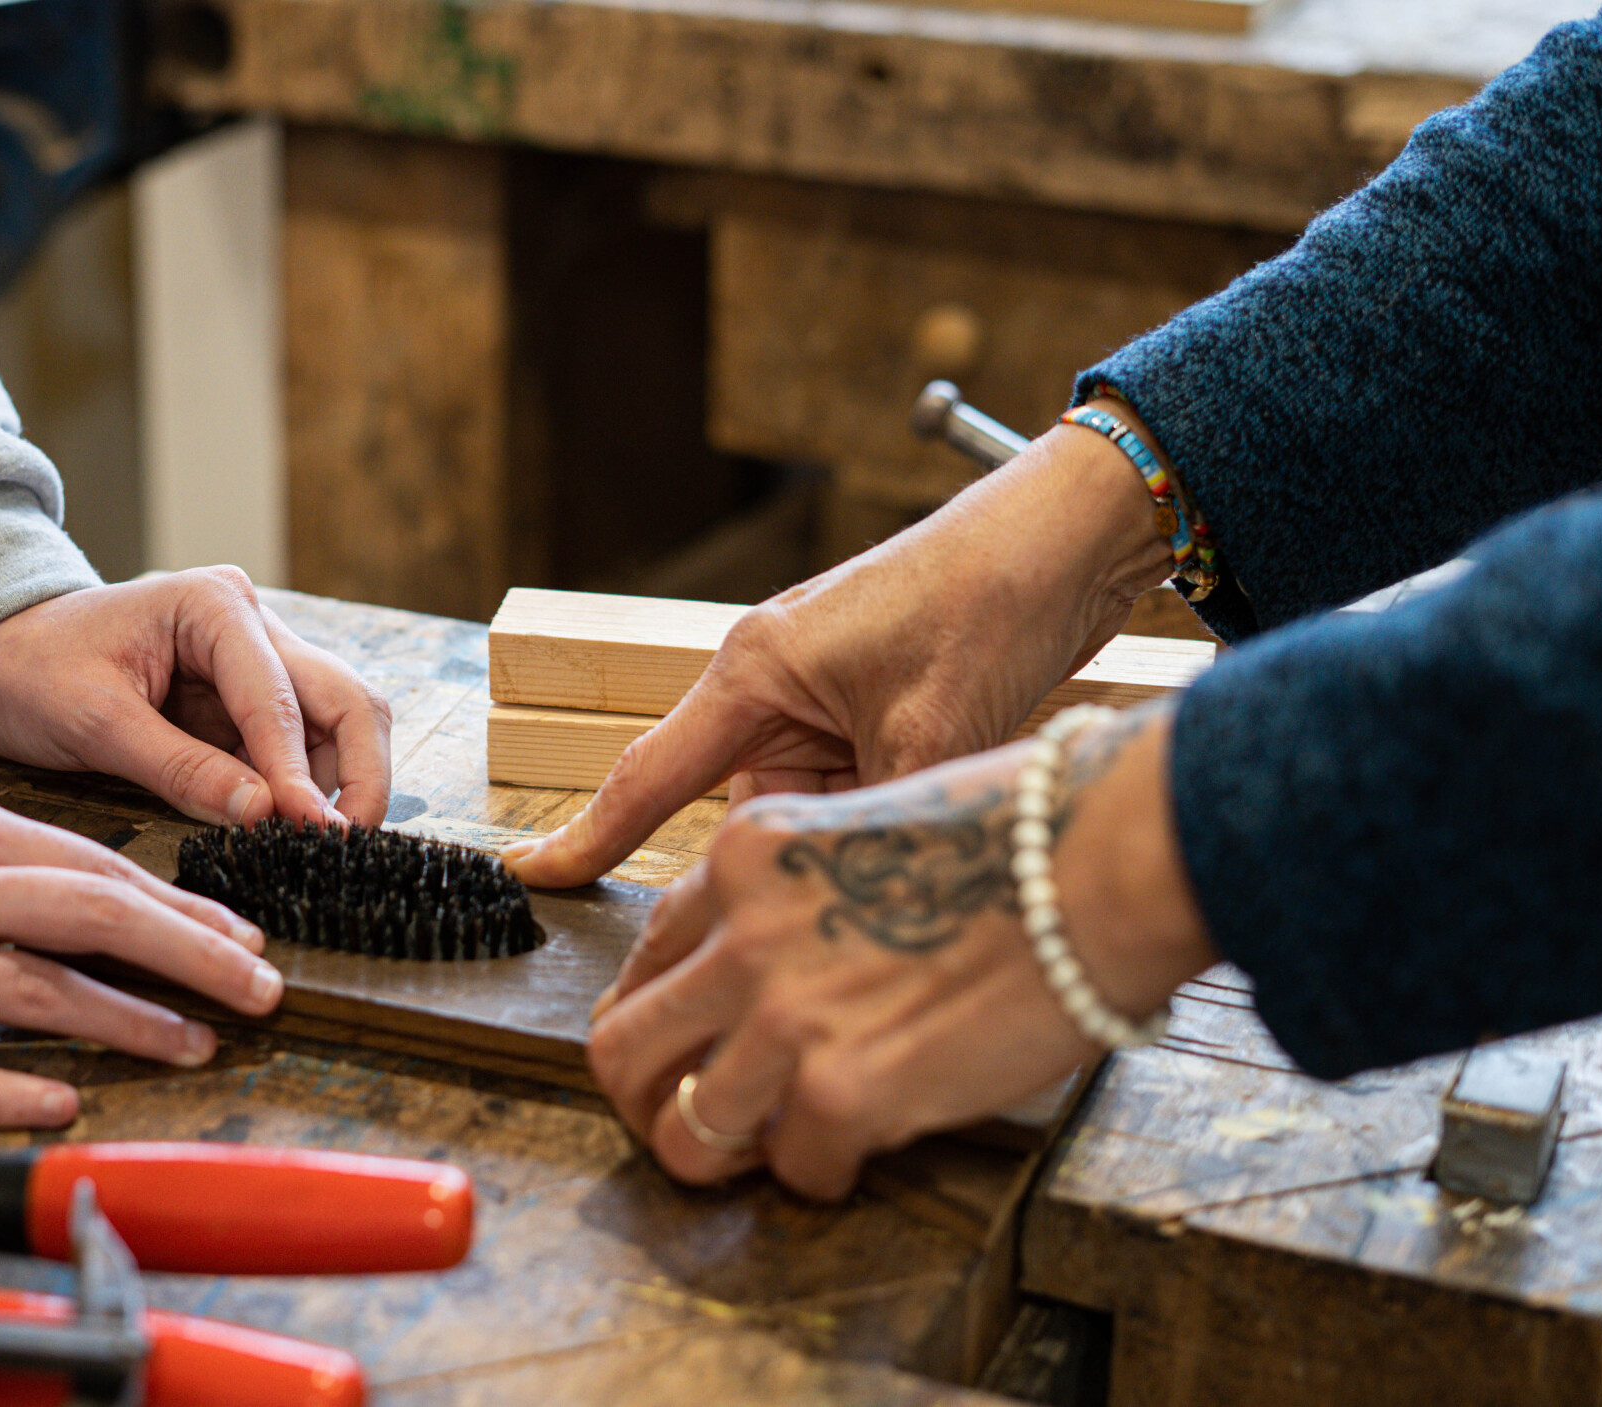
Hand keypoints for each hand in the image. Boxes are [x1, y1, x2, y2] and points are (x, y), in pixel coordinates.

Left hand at [0, 567, 393, 827]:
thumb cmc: (29, 669)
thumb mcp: (94, 722)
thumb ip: (179, 767)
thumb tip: (262, 815)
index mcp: (214, 607)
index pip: (279, 699)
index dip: (300, 774)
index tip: (312, 835)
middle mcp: (252, 624)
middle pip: (345, 698)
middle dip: (358, 774)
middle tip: (346, 847)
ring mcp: (256, 661)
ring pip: (339, 721)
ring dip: (341, 784)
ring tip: (322, 851)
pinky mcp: (244, 702)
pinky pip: (301, 746)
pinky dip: (309, 790)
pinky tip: (294, 835)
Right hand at [0, 784, 284, 1125]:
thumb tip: (76, 879)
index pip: (96, 865)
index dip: (182, 905)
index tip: (243, 933)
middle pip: (96, 916)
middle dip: (195, 953)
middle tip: (262, 986)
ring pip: (40, 991)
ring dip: (130, 1021)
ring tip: (194, 1043)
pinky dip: (11, 1089)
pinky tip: (61, 1104)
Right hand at [505, 411, 1179, 889]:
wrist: (1071, 538)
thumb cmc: (989, 604)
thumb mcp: (929, 735)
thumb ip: (869, 826)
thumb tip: (848, 908)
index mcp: (755, 669)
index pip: (648, 776)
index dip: (588, 839)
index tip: (530, 880)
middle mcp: (772, 679)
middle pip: (741, 805)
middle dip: (791, 851)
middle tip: (843, 878)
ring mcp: (818, 693)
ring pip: (802, 804)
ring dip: (851, 826)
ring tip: (924, 801)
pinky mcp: (865, 704)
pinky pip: (846, 784)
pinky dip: (881, 805)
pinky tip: (937, 803)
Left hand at [585, 706, 1214, 1197]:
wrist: (1103, 862)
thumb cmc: (1024, 836)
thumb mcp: (868, 820)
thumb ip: (805, 892)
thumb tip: (783, 963)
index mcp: (744, 859)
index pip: (648, 954)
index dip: (661, 1015)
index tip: (687, 1048)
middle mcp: (742, 935)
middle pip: (622, 1048)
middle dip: (645, 1101)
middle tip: (689, 1125)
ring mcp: (783, 1016)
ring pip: (684, 1130)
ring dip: (723, 1156)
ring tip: (773, 1154)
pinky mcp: (841, 1090)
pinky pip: (796, 1169)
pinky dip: (826, 1173)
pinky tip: (864, 1149)